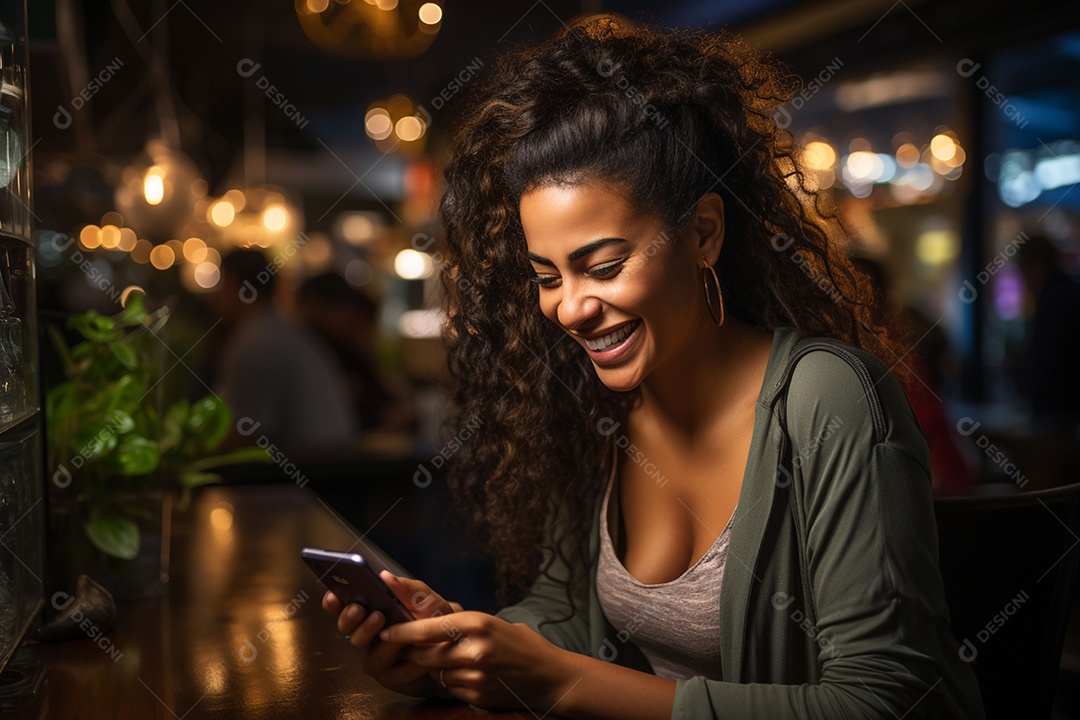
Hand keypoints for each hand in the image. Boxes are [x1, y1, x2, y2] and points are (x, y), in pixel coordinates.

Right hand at [320, 570, 460, 696]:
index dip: (333, 602)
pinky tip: (418, 654)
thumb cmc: (434, 619)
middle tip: (360, 609)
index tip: (333, 595)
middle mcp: (368, 637)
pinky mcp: (392, 678)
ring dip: (380, 641)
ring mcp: (377, 659)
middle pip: (348, 631)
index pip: (342, 608)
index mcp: (369, 613)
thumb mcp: (425, 598)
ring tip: (389, 629)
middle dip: (351, 619)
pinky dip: (408, 662)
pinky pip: (395, 672)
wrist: (453, 645)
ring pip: (369, 653)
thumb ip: (407, 588)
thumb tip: (385, 576)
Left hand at [381, 611, 577, 711]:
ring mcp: (474, 676)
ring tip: (452, 661)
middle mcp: (473, 649)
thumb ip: (458, 625)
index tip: (385, 631)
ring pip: (434, 673)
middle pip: (423, 654)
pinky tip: (468, 676)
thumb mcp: (490, 623)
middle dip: (413, 652)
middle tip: (410, 648)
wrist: (549, 676)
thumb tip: (422, 623)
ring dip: (434, 669)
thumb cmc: (519, 644)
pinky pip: (449, 688)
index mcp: (476, 623)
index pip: (426, 629)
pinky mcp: (476, 696)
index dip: (402, 631)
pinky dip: (451, 682)